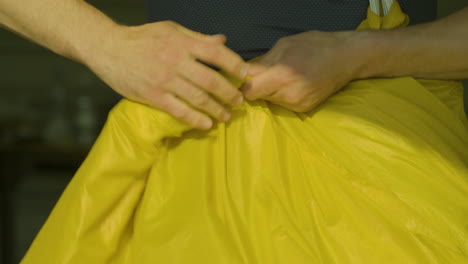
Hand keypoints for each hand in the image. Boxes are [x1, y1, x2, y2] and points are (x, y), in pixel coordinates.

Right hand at [86, 21, 248, 128]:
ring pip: (198, 98)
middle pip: (211, 81)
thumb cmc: (142, 37)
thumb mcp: (171, 29)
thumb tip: (223, 40)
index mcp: (182, 42)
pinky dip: (195, 119)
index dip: (234, 64)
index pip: (216, 53)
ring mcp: (165, 80)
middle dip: (229, 93)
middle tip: (239, 101)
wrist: (108, 48)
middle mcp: (176, 61)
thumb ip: (198, 37)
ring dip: (216, 109)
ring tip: (227, 116)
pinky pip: (179, 110)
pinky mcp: (153, 96)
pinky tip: (206, 124)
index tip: (244, 73)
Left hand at [242, 30, 362, 111]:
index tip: (245, 78)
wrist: (346, 58)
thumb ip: (263, 62)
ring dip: (270, 91)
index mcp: (281, 76)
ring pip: (270, 101)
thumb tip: (245, 73)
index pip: (249, 92)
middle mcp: (288, 95)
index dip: (244, 85)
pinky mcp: (304, 109)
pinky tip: (294, 84)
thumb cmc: (314, 46)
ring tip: (284, 77)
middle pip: (258, 97)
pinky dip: (282, 95)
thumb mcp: (284, 46)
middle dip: (257, 87)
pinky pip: (283, 104)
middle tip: (266, 75)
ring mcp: (297, 105)